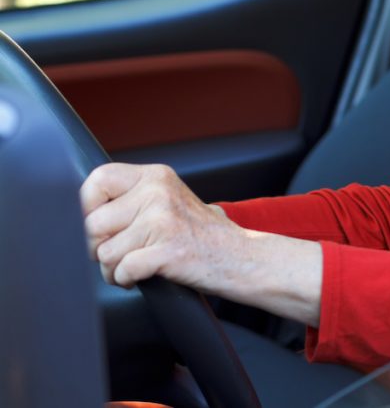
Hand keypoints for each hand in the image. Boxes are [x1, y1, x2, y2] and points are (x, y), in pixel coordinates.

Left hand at [81, 163, 242, 289]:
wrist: (242, 257)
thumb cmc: (201, 235)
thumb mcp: (168, 201)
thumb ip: (131, 199)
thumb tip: (79, 210)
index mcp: (156, 176)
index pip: (97, 181)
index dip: (86, 208)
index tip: (99, 227)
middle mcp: (158, 192)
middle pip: (92, 223)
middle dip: (98, 248)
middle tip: (122, 253)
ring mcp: (163, 220)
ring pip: (104, 253)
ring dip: (113, 269)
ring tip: (136, 265)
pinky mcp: (167, 250)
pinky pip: (121, 271)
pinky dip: (126, 280)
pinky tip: (143, 276)